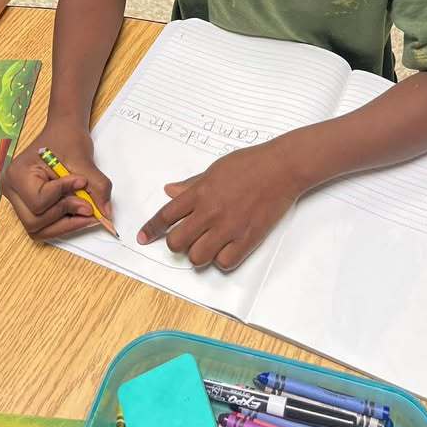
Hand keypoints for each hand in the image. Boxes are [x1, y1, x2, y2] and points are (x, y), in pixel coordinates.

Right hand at [2, 118, 111, 240]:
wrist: (64, 130)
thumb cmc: (68, 139)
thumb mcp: (84, 161)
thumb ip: (97, 187)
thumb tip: (105, 213)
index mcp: (17, 174)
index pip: (39, 201)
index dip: (64, 196)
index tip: (82, 181)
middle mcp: (11, 190)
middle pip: (35, 222)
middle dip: (65, 217)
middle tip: (89, 207)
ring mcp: (17, 200)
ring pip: (38, 229)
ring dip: (65, 224)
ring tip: (86, 210)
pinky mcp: (27, 206)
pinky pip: (43, 225)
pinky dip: (63, 223)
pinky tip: (78, 213)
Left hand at [137, 142, 299, 270]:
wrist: (282, 168)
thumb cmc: (251, 163)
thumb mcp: (216, 168)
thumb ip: (192, 184)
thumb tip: (170, 191)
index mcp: (200, 192)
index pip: (166, 215)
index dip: (152, 229)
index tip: (144, 238)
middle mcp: (211, 212)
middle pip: (177, 242)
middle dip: (177, 243)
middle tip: (187, 238)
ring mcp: (229, 227)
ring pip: (197, 257)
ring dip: (199, 253)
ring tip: (209, 244)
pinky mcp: (247, 238)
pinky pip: (224, 262)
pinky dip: (222, 259)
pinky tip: (227, 248)